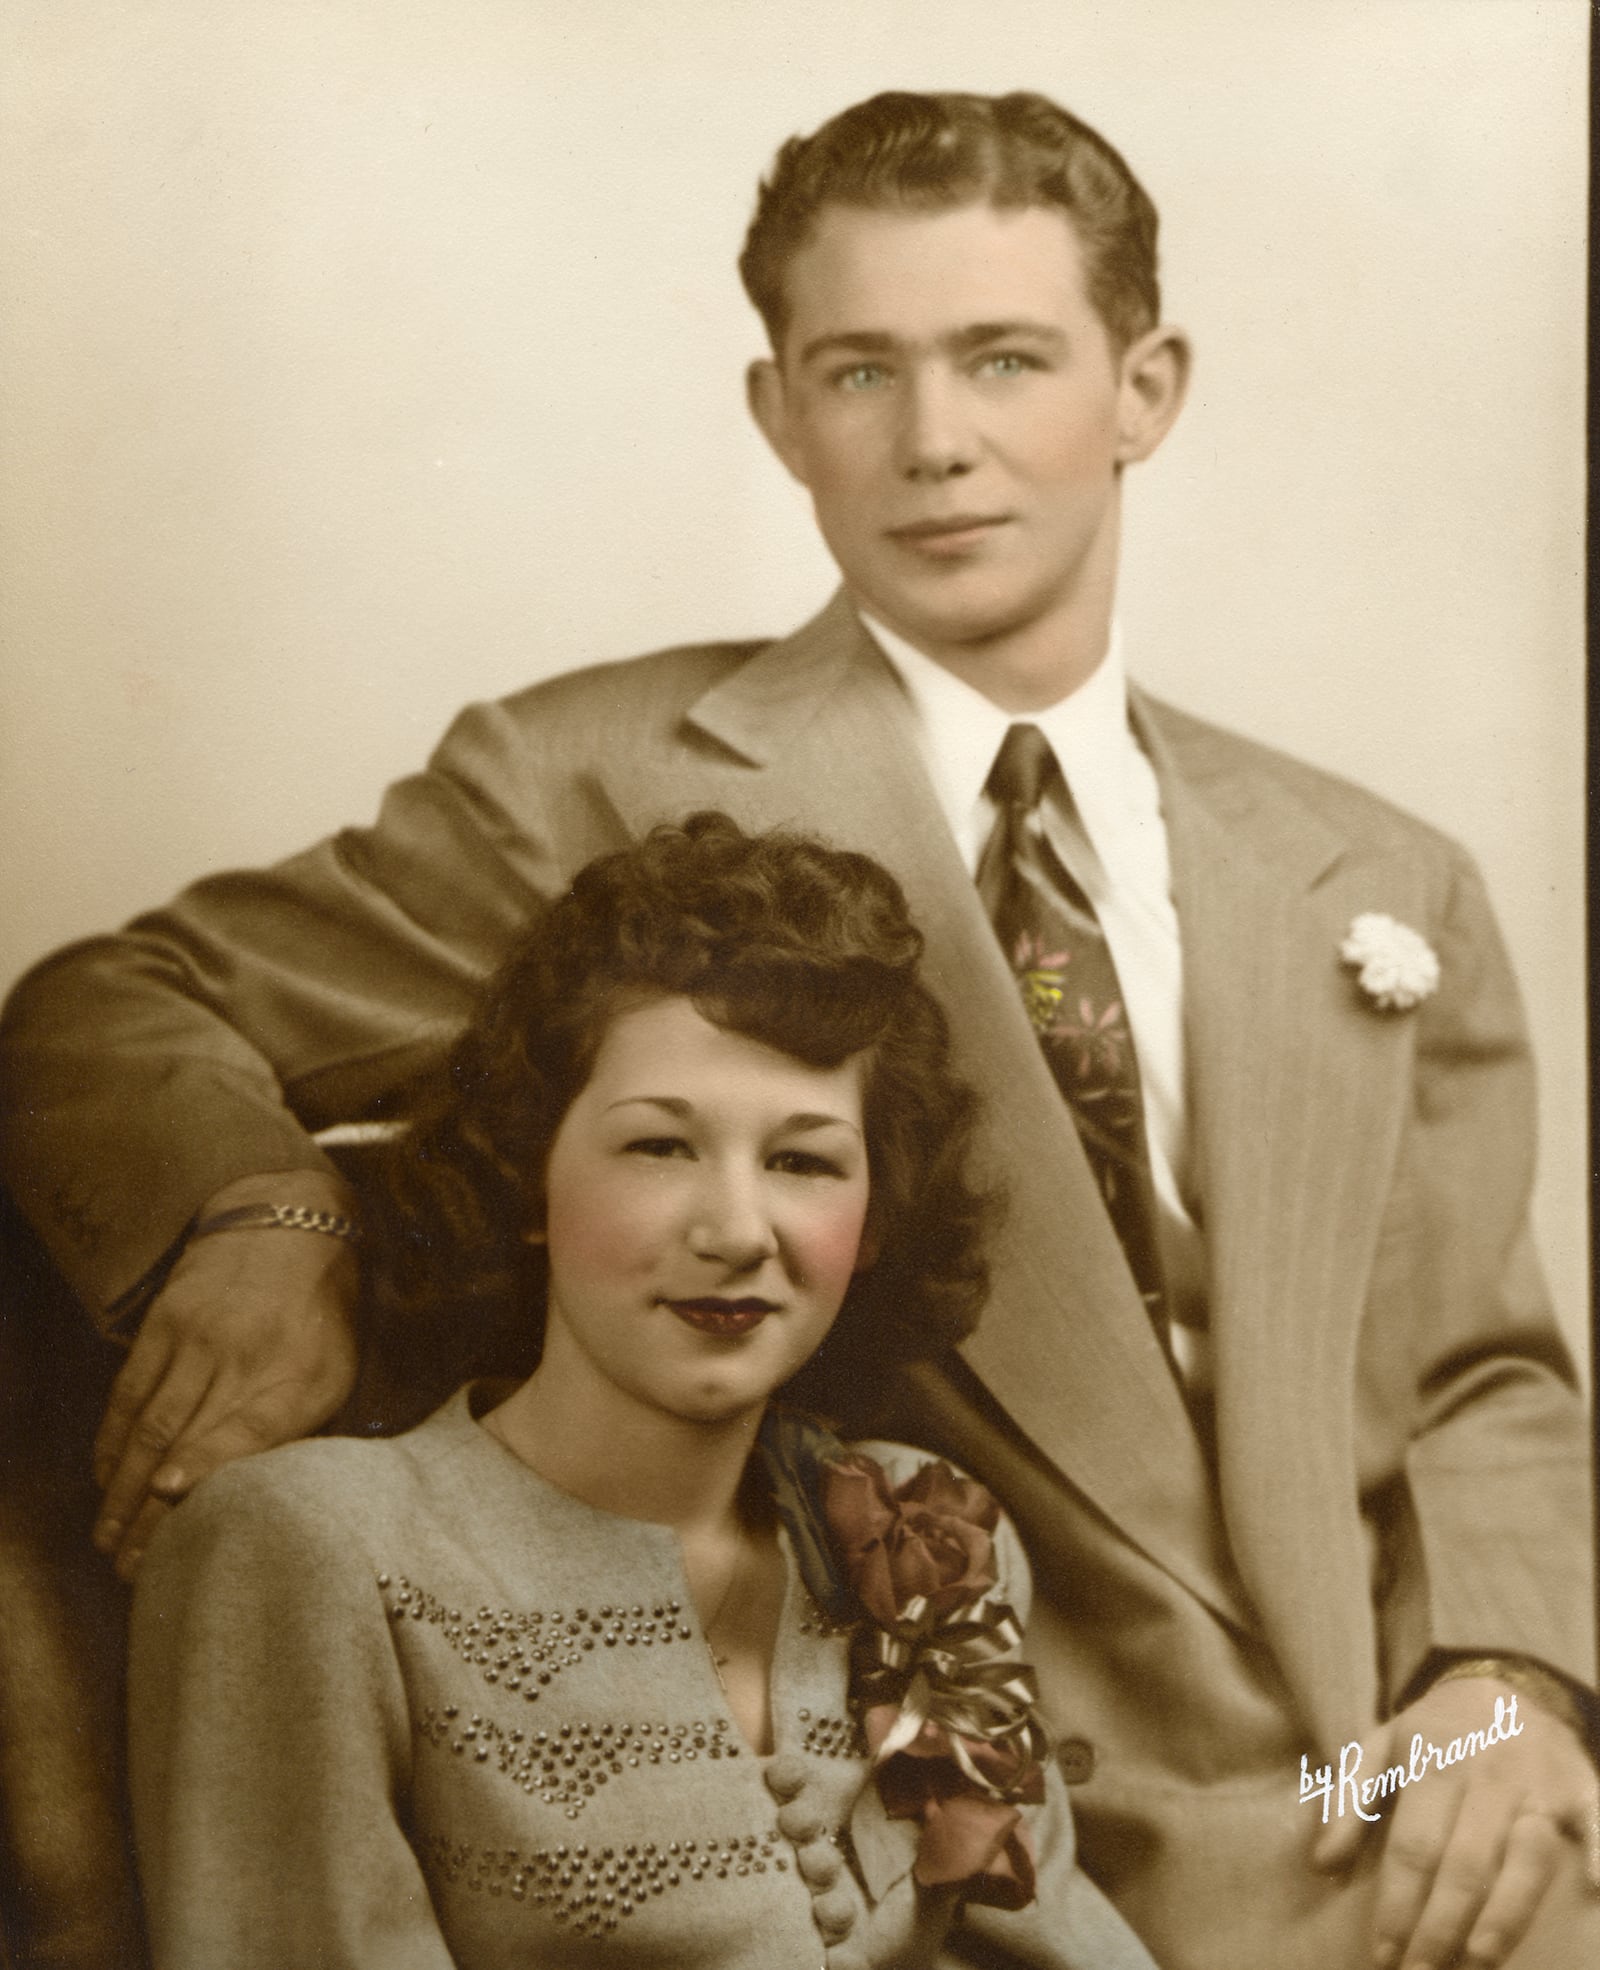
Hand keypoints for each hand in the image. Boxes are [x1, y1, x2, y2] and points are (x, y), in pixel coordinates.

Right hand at [92, 1172, 359, 1579]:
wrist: (290, 1227)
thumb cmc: (323, 1316)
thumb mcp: (340, 1370)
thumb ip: (304, 1428)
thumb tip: (266, 1493)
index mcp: (299, 1374)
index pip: (251, 1426)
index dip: (211, 1461)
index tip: (173, 1497)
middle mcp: (244, 1356)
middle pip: (186, 1441)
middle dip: (153, 1511)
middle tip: (130, 1568)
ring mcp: (197, 1338)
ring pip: (150, 1423)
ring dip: (124, 1489)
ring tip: (110, 1541)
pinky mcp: (164, 1324)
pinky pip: (130, 1390)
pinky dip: (113, 1440)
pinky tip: (106, 1479)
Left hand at [1313, 1675, 1598, 1968]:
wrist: (1504, 1684)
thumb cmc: (1435, 1731)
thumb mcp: (1379, 1748)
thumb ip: (1347, 1803)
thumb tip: (1322, 1866)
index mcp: (1433, 1762)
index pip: (1413, 1848)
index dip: (1397, 1904)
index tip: (1383, 1953)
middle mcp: (1487, 1776)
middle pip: (1466, 1864)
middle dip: (1442, 1926)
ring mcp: (1538, 1787)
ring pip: (1527, 1860)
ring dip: (1505, 1916)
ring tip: (1480, 1961)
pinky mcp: (1581, 1792)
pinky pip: (1595, 1826)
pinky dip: (1599, 1858)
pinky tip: (1595, 1894)